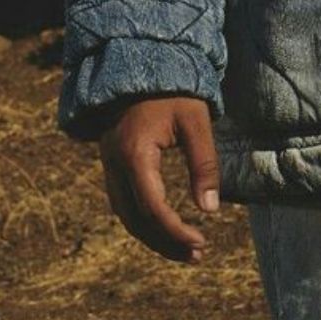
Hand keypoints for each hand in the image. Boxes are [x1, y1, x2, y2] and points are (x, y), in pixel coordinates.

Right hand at [98, 95, 220, 262]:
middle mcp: (115, 165)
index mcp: (134, 154)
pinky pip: (125, 204)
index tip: (201, 242)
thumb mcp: (196, 122)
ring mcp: (109, 166)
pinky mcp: (113, 165)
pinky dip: (144, 221)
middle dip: (166, 242)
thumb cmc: (175, 91)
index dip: (175, 231)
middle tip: (198, 255)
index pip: (152, 207)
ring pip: (127, 216)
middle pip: (136, 220)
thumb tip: (210, 210)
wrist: (142, 65)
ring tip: (186, 250)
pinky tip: (166, 228)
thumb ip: (204, 164)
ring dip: (154, 237)